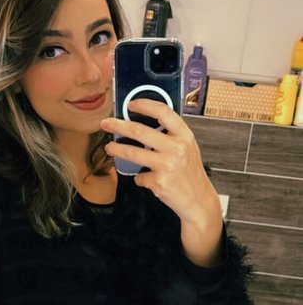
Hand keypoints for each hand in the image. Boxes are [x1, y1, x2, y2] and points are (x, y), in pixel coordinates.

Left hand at [100, 99, 223, 265]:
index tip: (130, 104)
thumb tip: (141, 124)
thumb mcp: (187, 148)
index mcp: (184, 136)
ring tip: (109, 147)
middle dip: (118, 125)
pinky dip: (139, 178)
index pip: (163, 112)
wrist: (198, 200)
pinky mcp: (159, 182)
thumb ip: (170, 135)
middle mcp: (176, 148)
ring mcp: (167, 165)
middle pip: (139, 130)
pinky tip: (146, 179)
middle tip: (106, 123)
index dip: (144, 105)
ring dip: (117, 149)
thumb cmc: (190, 173)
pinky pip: (139, 176)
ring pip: (132, 153)